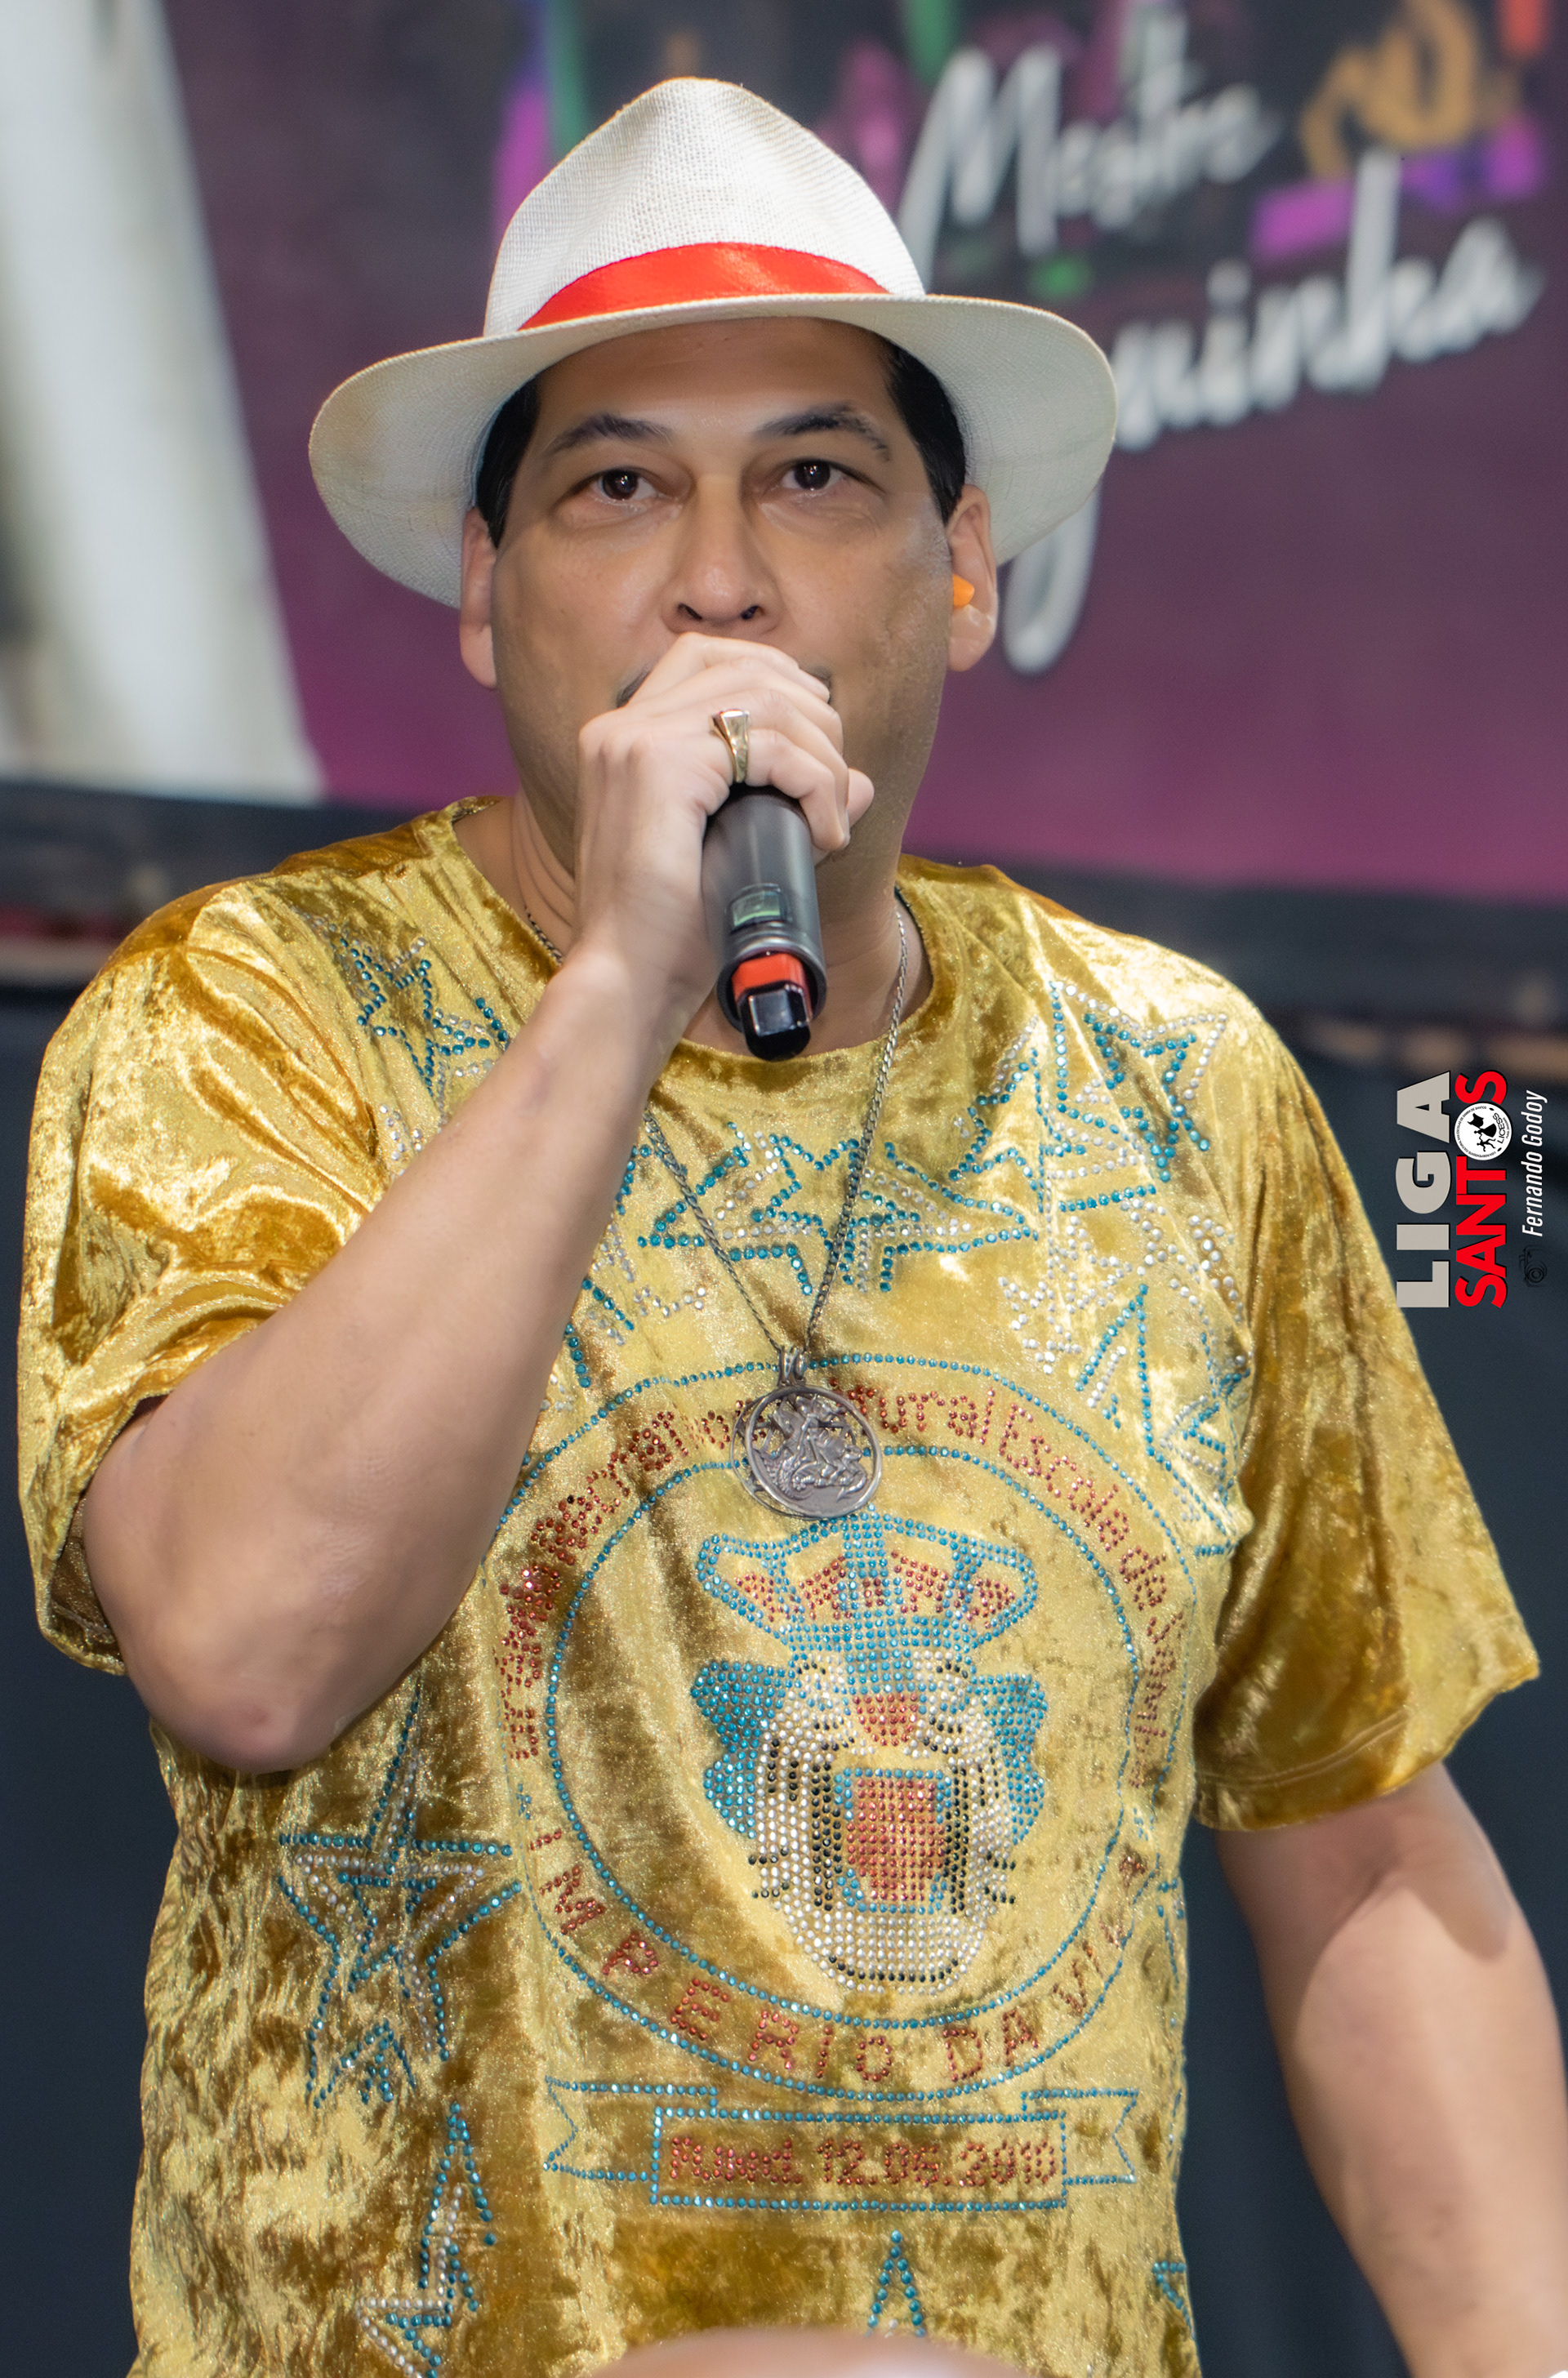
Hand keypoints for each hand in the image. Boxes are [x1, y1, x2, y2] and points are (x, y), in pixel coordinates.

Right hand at [568, 634, 874, 1042]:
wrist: (628, 984)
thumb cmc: (671, 933)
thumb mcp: (733, 852)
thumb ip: (786, 805)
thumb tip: (860, 782)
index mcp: (621, 738)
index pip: (707, 657)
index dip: (777, 682)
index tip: (816, 746)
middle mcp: (619, 727)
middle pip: (744, 666)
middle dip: (813, 719)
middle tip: (835, 792)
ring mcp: (633, 739)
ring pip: (764, 697)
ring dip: (821, 754)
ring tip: (832, 817)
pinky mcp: (658, 763)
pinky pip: (768, 744)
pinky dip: (815, 781)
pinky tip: (824, 831)